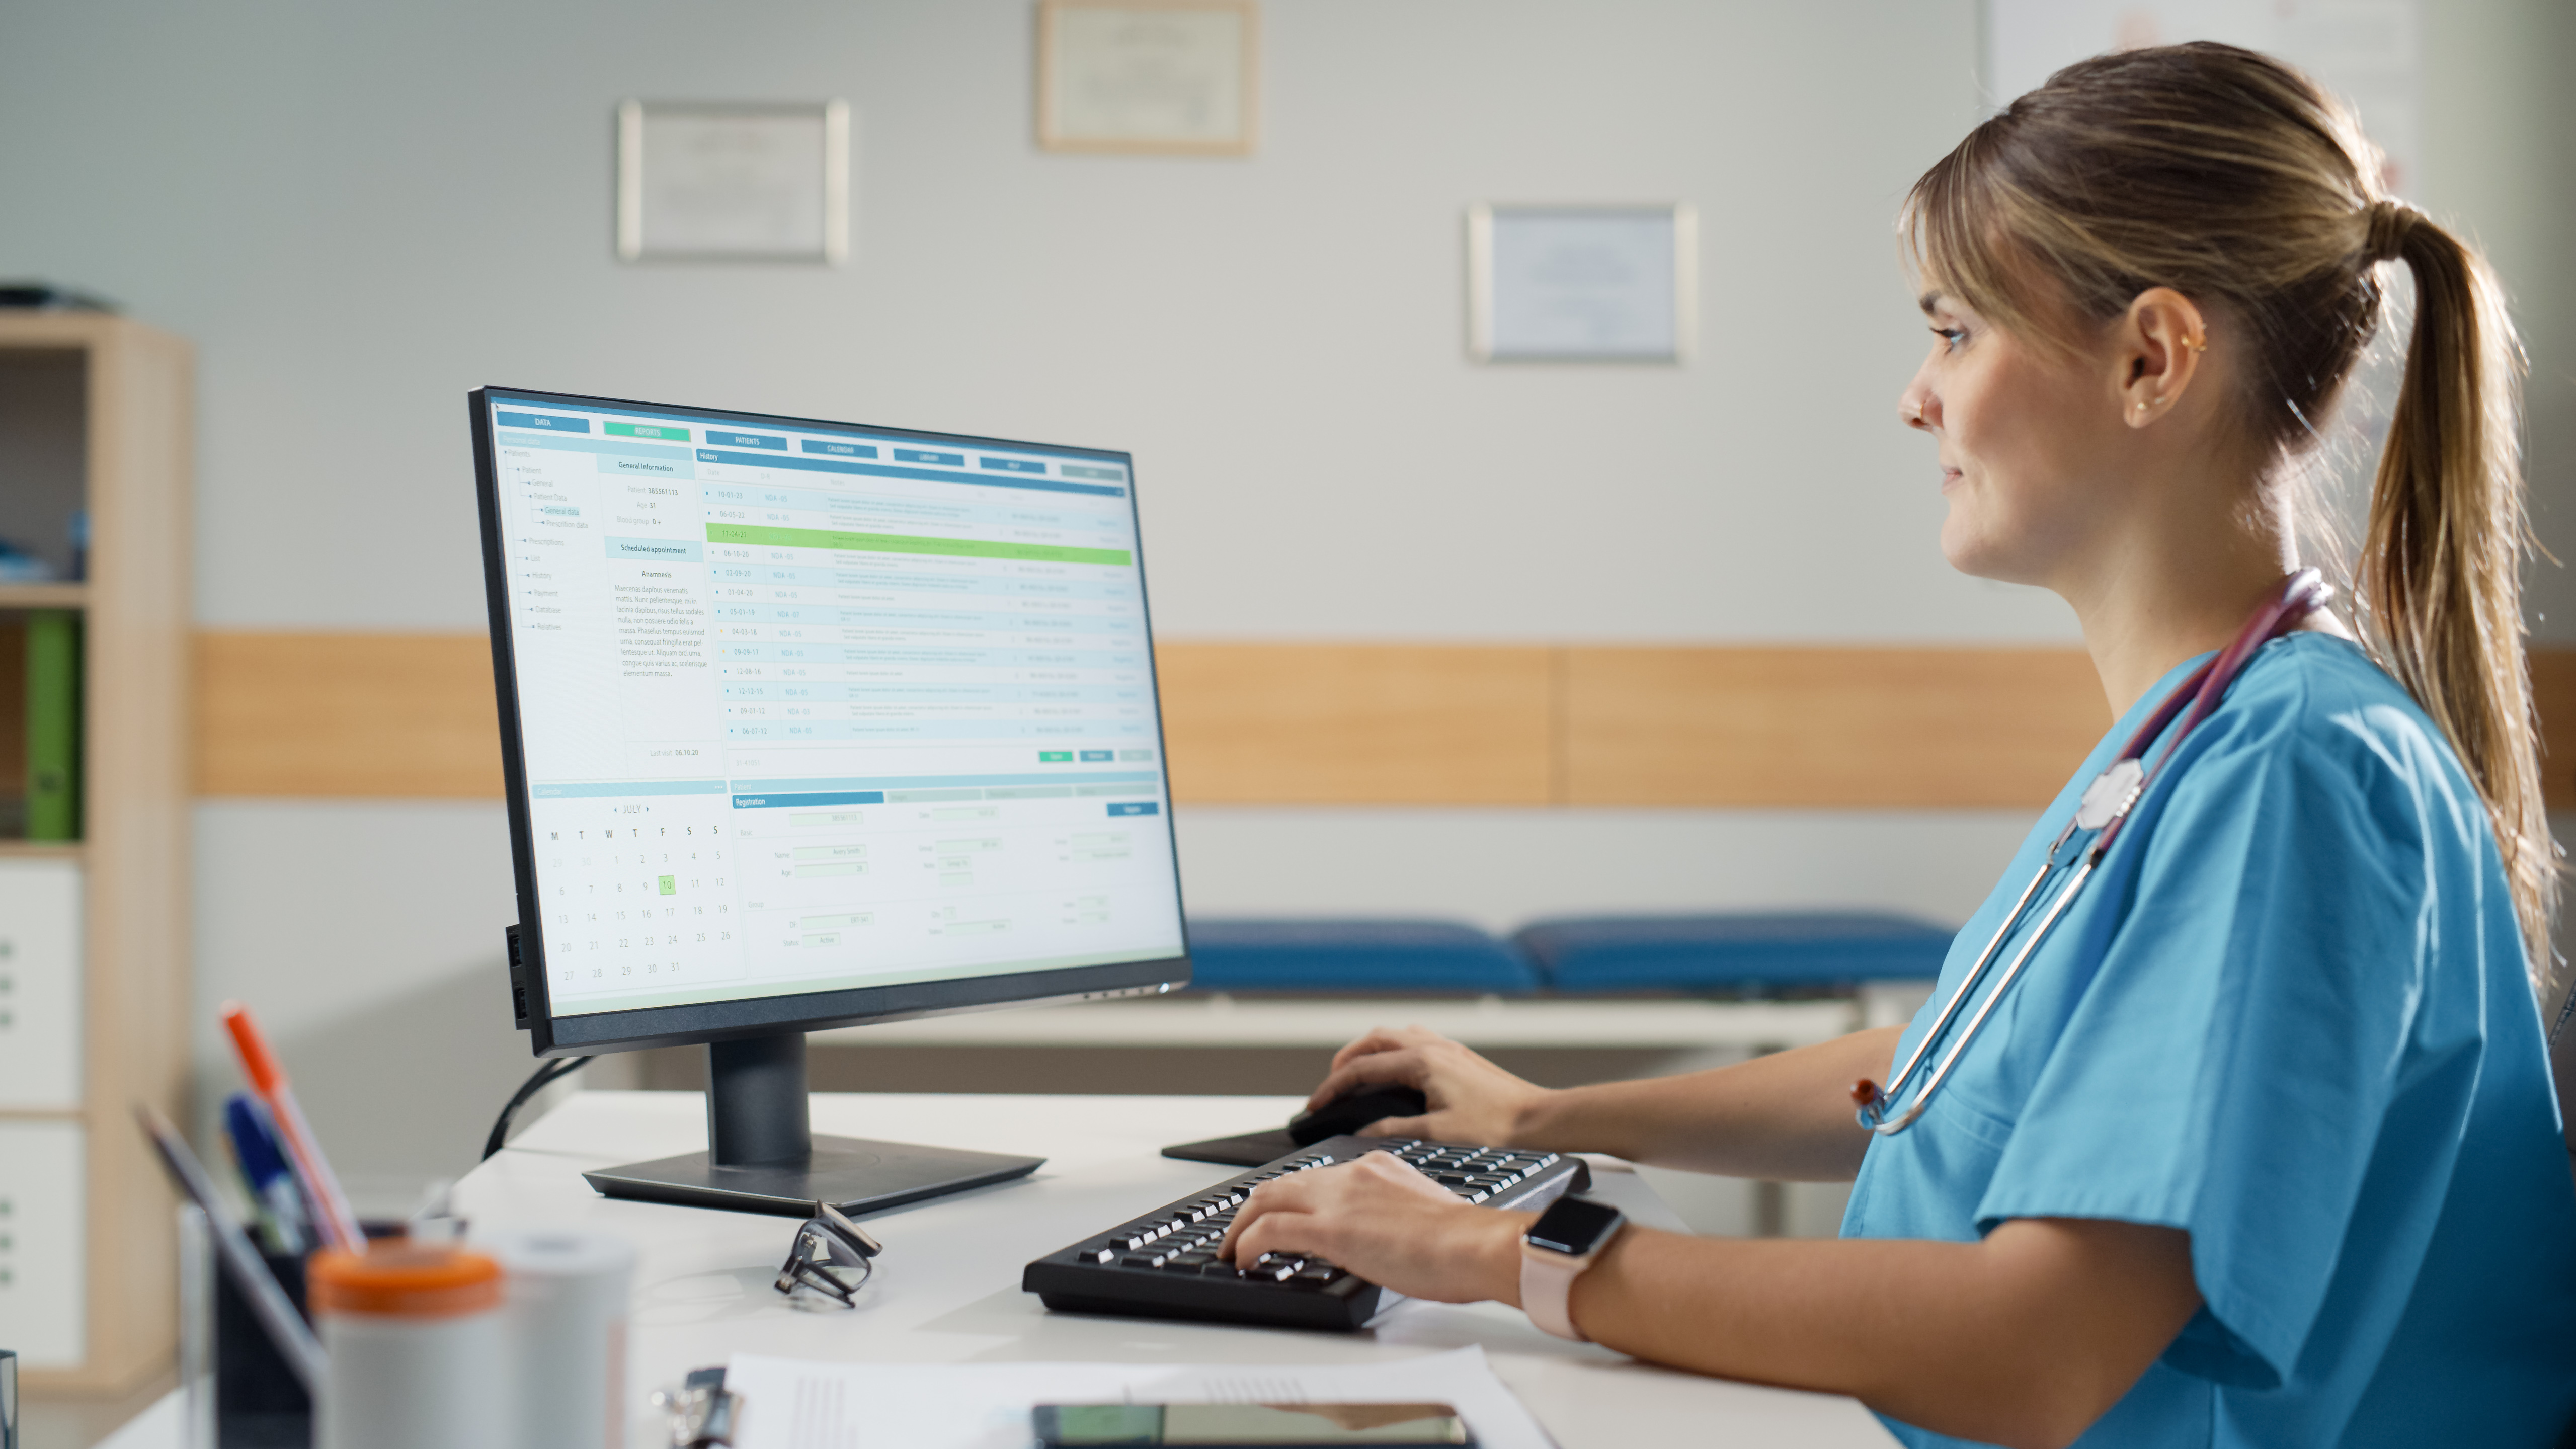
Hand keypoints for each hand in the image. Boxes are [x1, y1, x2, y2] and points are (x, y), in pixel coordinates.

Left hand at [1218, 1150, 1527, 1303]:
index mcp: (1376, 1168)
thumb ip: (1392, 1213)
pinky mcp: (1331, 1228)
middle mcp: (1353, 1175)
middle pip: (1282, 1182)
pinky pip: (1271, 1230)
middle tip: (1241, 1232)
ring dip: (1241, 1226)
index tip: (1278, 1215)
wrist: (1474, 1245)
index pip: (1317, 1176)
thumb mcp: (1421, 1212)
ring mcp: (1339, 1199)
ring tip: (1234, 1250)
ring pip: (1267, 1199)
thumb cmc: (1462, 1241)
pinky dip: (1248, 1244)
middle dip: (1252, 1208)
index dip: (1289, 1196)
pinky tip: (1245, 1260)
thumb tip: (1379, 1238)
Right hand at [1305, 1026, 1552, 1145]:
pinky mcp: (1458, 1056)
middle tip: (1328, 1087)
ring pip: (1393, 1036)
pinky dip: (1391, 1050)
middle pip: (1372, 1041)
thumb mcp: (1439, 1133)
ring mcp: (1447, 1048)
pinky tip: (1393, 1071)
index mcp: (1423, 1061)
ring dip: (1368, 1051)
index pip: (1363, 1069)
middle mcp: (1433, 1046)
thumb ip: (1395, 1129)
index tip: (1315, 1105)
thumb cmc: (1498, 1127)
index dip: (1332, 1088)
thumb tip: (1364, 1131)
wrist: (1539, 1120)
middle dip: (1345, 1062)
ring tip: (1354, 1075)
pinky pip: (1413, 1040)